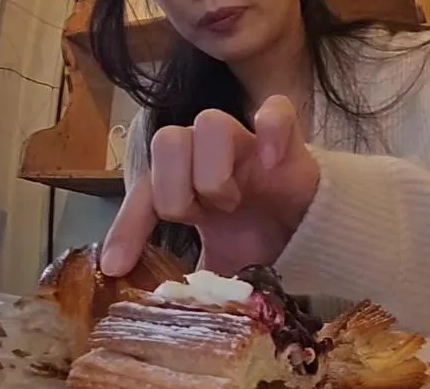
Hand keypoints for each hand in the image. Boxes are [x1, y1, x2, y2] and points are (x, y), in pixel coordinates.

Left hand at [100, 95, 319, 276]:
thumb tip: (159, 318)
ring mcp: (246, 142)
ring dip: (215, 169)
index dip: (126, 227)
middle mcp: (208, 154)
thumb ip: (189, 284)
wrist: (311, 228)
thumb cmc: (259, 240)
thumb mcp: (218, 268)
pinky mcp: (286, 136)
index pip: (143, 191)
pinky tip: (270, 164)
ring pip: (210, 123)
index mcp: (185, 182)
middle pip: (166, 140)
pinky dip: (271, 132)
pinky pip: (276, 111)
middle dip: (176, 190)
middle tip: (200, 219)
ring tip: (233, 200)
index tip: (117, 266)